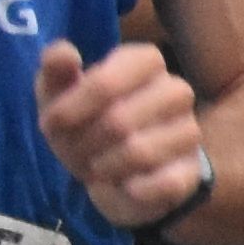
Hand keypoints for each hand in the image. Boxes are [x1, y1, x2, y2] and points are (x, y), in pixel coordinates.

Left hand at [34, 36, 209, 230]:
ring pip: (139, 152)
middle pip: (118, 121)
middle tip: (74, 151)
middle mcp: (176, 90)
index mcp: (144, 61)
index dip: (72, 109)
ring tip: (96, 166)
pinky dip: (133, 189)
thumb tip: (64, 54)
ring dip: (103, 167)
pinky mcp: (191, 170)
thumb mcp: (58, 93)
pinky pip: (164, 183)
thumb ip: (55, 67)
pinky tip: (124, 185)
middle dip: (83, 142)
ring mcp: (189, 130)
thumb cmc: (84, 122)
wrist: (112, 172)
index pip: (106, 82)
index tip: (52, 123)